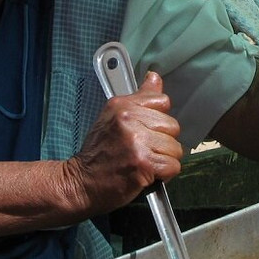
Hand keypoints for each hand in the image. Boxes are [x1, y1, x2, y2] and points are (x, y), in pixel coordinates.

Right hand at [63, 71, 183, 214]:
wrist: (82, 181)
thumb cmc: (99, 152)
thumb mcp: (113, 116)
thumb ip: (139, 98)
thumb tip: (154, 77)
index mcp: (122, 105)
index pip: (162, 101)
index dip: (158, 120)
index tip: (146, 130)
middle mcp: (129, 120)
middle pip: (173, 126)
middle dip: (163, 142)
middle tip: (144, 150)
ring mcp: (137, 142)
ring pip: (175, 148)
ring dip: (164, 160)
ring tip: (145, 162)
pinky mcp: (143, 163)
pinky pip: (173, 166)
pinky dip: (165, 174)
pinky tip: (148, 173)